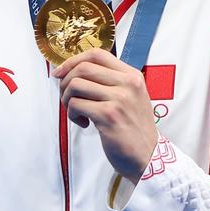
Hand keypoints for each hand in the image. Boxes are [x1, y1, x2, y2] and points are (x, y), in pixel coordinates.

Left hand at [54, 49, 158, 181]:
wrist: (148, 156)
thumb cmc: (133, 129)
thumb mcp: (130, 97)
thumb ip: (110, 82)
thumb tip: (72, 71)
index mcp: (132, 75)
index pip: (97, 54)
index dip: (74, 60)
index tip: (61, 72)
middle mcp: (128, 83)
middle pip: (83, 68)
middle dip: (66, 82)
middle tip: (66, 97)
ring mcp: (119, 99)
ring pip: (76, 85)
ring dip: (67, 99)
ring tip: (76, 112)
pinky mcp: (109, 115)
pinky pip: (76, 105)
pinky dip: (72, 114)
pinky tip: (83, 123)